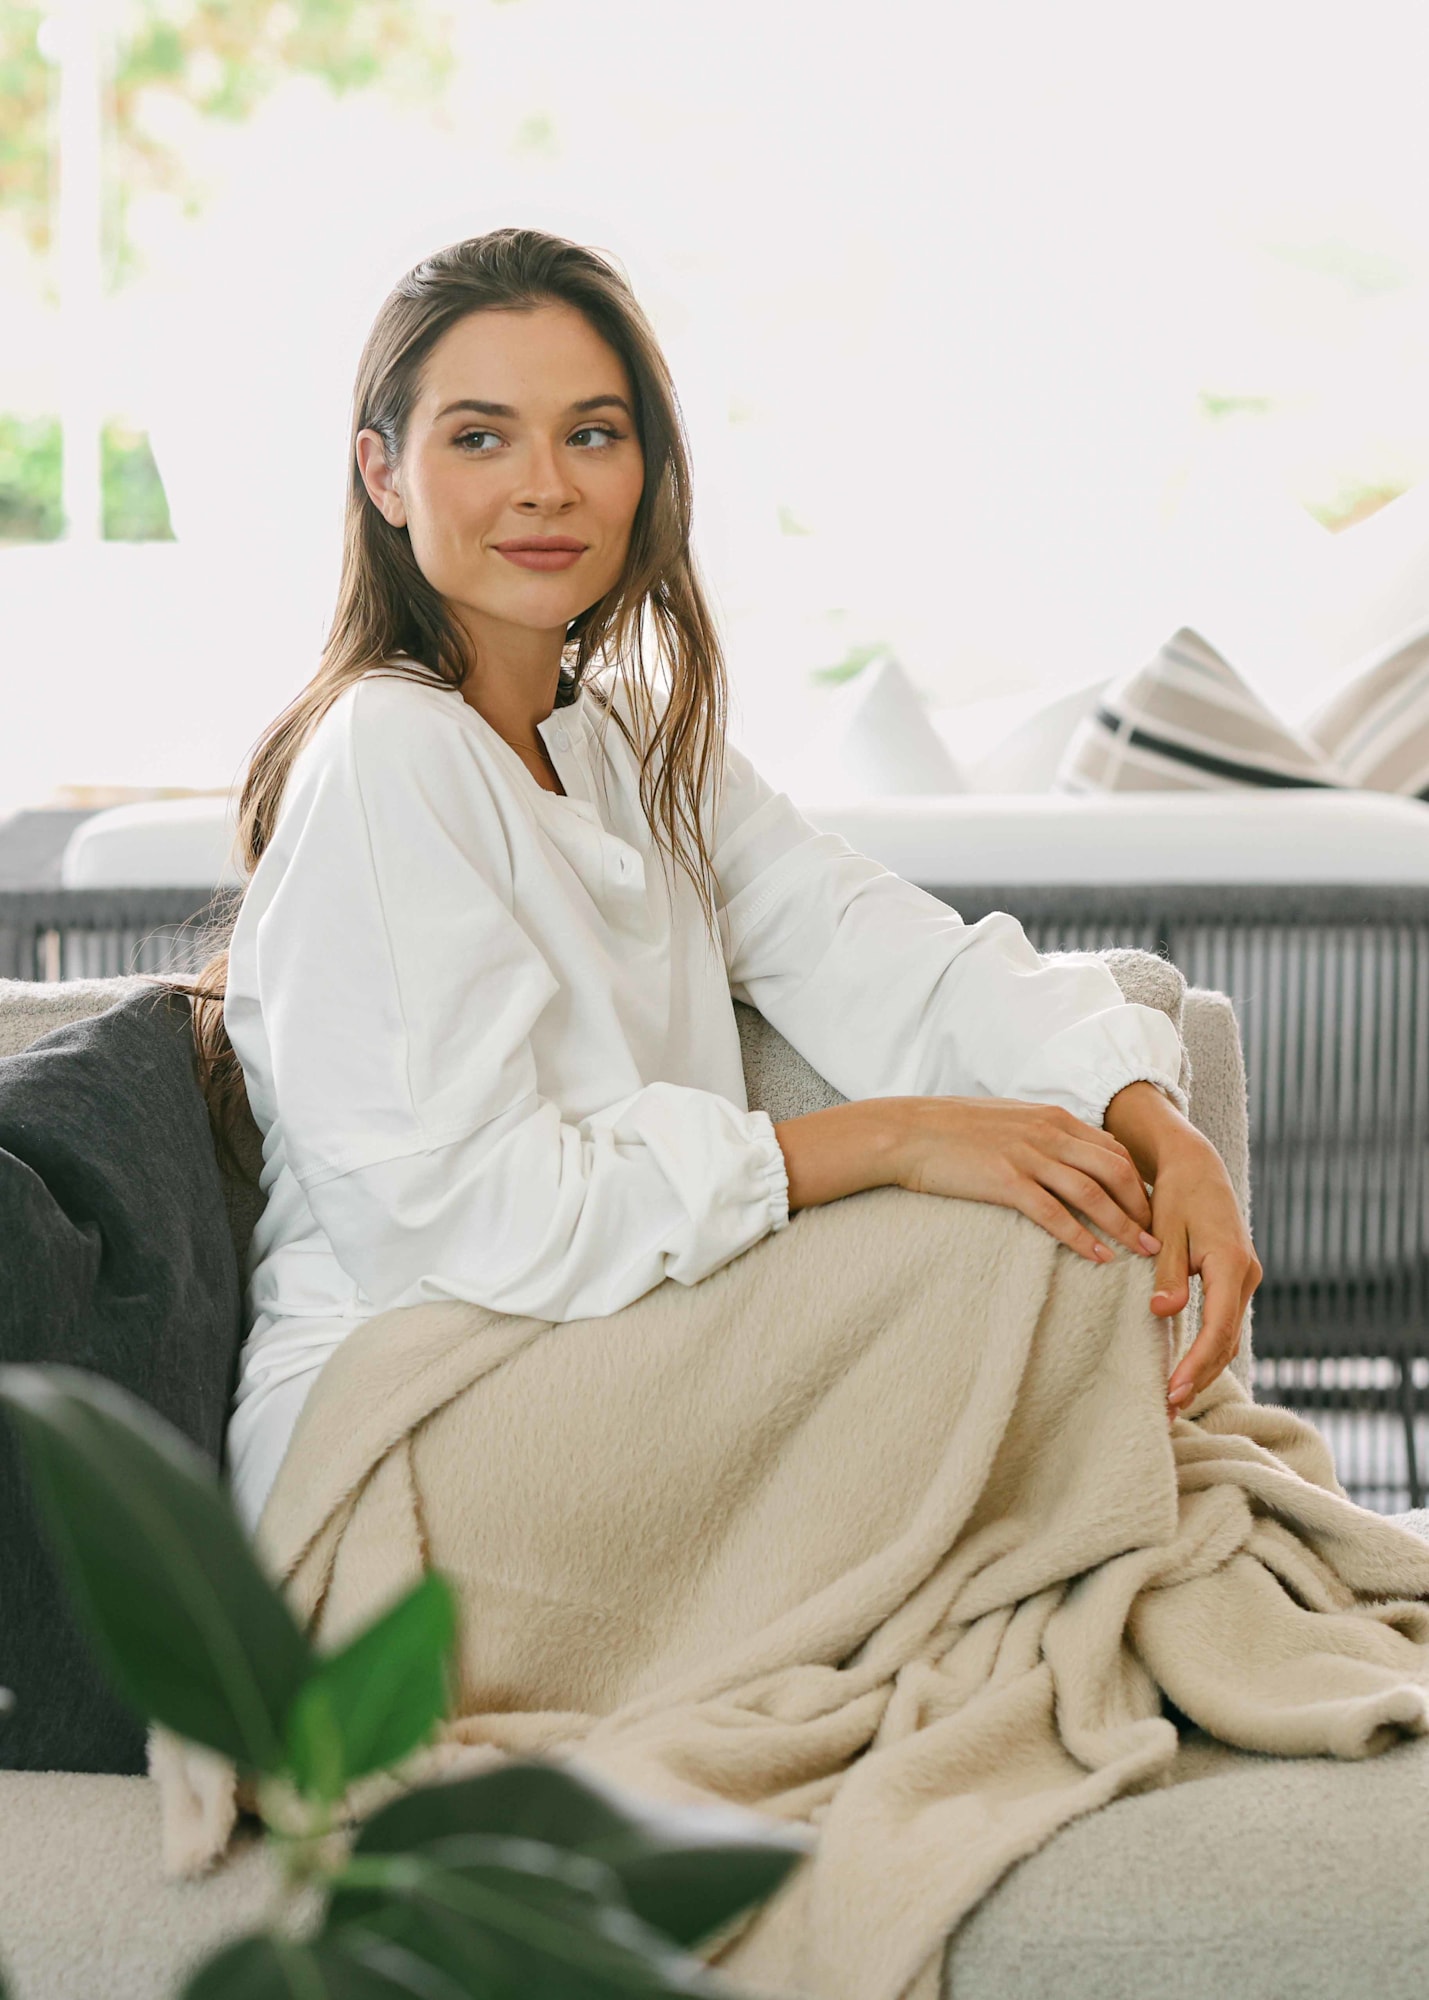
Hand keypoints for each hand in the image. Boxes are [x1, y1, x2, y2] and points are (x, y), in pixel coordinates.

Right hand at [890, 1096, 1158, 1265]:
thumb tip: (1067, 1153)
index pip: (1112, 1150)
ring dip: (1123, 1226)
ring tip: (1142, 1253)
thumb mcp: (1008, 1120)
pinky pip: (1054, 1213)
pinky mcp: (1006, 1181)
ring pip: (1093, 1193)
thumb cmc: (952, 1130)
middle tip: (1156, 1237)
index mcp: (1051, 1118)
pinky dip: (1081, 1237)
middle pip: (1115, 1171)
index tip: (1147, 1210)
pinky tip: (1097, 1257)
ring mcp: (1028, 1156)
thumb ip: (1042, 1134)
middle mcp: (1048, 1133)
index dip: (1137, 1182)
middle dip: (1141, 1207)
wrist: (907, 1132)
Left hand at [1104, 1083, 1262, 1421]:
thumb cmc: (1175, 1194)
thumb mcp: (1166, 1228)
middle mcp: (1246, 1275)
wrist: (1195, 1166)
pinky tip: (1186, 1372)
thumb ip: (1167, 1271)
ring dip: (1203, 1369)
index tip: (1173, 1391)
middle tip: (1168, 1409)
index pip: (1218, 1326)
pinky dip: (1207, 1350)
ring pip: (1228, 1336)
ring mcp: (1244, 1280)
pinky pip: (1224, 1324)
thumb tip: (1163, 1312)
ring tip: (1173, 1402)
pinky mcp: (1234, 1281)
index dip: (1196, 1363)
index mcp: (1231, 1263)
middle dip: (1199, 1377)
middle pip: (1226, 1341)